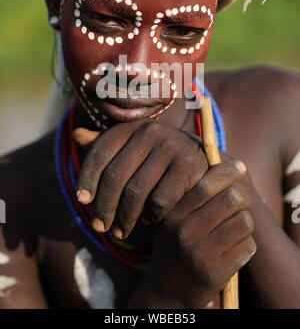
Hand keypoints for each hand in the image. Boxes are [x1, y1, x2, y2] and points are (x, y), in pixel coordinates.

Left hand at [74, 119, 211, 235]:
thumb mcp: (132, 148)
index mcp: (132, 126)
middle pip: (115, 175)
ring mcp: (171, 147)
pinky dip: (151, 215)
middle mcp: (150, 131)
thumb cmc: (158, 158)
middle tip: (99, 227)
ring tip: (119, 231)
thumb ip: (106, 144)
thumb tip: (76, 135)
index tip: (81, 200)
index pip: (101, 151)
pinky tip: (148, 220)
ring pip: (136, 191)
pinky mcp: (188, 166)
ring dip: (124, 217)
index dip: (87, 177)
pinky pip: (160, 200)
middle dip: (104, 206)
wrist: (202, 161)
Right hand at [139, 158, 255, 307]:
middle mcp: (182, 231)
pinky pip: (248, 245)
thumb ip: (195, 191)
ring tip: (233, 228)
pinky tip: (232, 249)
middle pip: (231, 199)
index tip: (239, 167)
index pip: (206, 183)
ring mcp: (199, 253)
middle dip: (241, 197)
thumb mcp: (174, 215)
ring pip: (244, 221)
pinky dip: (246, 244)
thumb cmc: (177, 242)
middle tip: (238, 201)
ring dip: (245, 222)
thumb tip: (235, 166)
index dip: (228, 171)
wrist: (168, 288)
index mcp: (171, 212)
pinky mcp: (215, 272)